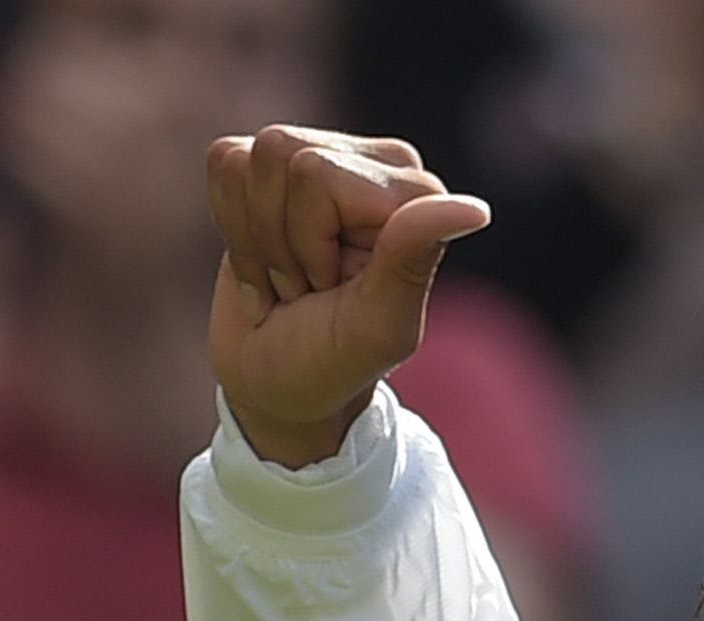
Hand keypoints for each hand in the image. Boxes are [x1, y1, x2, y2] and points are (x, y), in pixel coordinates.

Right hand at [204, 126, 491, 469]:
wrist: (280, 384)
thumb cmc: (332, 364)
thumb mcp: (376, 326)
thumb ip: (413, 260)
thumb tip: (476, 210)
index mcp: (415, 192)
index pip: (313, 176)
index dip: (306, 245)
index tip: (331, 291)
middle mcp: (379, 164)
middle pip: (279, 154)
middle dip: (278, 242)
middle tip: (306, 289)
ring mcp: (327, 157)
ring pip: (248, 159)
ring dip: (255, 239)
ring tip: (288, 279)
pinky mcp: (278, 170)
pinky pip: (227, 162)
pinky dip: (233, 226)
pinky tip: (266, 261)